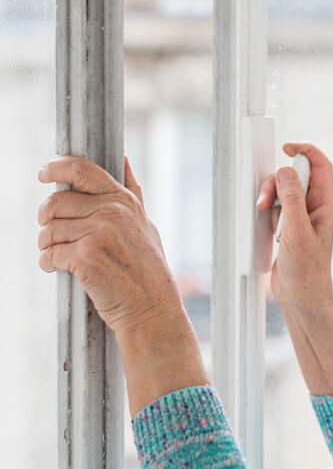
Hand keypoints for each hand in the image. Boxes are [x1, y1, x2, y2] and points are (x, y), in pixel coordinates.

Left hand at [37, 154, 181, 338]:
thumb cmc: (147, 269)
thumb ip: (132, 192)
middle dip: (45, 217)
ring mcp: (98, 234)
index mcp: (124, 200)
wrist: (152, 308)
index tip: (44, 172)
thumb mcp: (145, 224)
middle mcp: (112, 212)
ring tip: (54, 254)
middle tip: (47, 230)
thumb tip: (122, 159)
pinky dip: (47, 262)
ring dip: (45, 244)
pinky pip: (51, 253)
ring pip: (50, 230)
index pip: (82, 170)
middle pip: (57, 202)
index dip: (56, 166)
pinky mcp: (85, 257)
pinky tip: (55, 268)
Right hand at [256, 142, 332, 315]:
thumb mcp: (296, 231)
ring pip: (284, 191)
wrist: (301, 297)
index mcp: (328, 205)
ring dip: (271, 199)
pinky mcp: (290, 226)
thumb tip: (286, 171)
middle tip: (266, 199)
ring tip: (266, 217)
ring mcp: (303, 216)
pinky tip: (270, 229)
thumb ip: (291, 199)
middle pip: (297, 176)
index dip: (305, 151)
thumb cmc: (307, 270)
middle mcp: (317, 208)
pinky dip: (270, 212)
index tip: (286, 148)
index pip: (321, 166)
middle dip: (278, 182)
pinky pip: (277, 207)